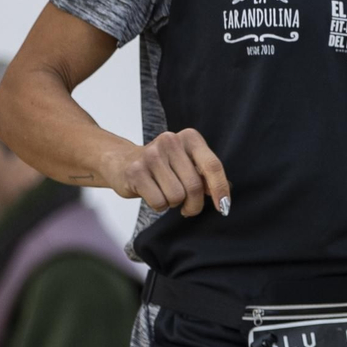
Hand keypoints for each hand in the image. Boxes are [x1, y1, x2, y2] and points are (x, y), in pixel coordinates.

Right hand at [106, 128, 230, 216]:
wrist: (122, 161)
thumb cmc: (162, 166)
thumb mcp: (187, 163)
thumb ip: (206, 175)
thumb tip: (225, 194)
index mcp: (190, 137)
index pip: (212, 165)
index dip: (220, 189)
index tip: (224, 207)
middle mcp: (171, 141)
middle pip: (195, 186)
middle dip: (194, 204)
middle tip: (188, 208)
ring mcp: (151, 155)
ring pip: (177, 196)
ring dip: (174, 203)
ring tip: (165, 193)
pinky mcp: (136, 172)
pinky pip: (158, 202)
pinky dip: (159, 206)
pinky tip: (152, 194)